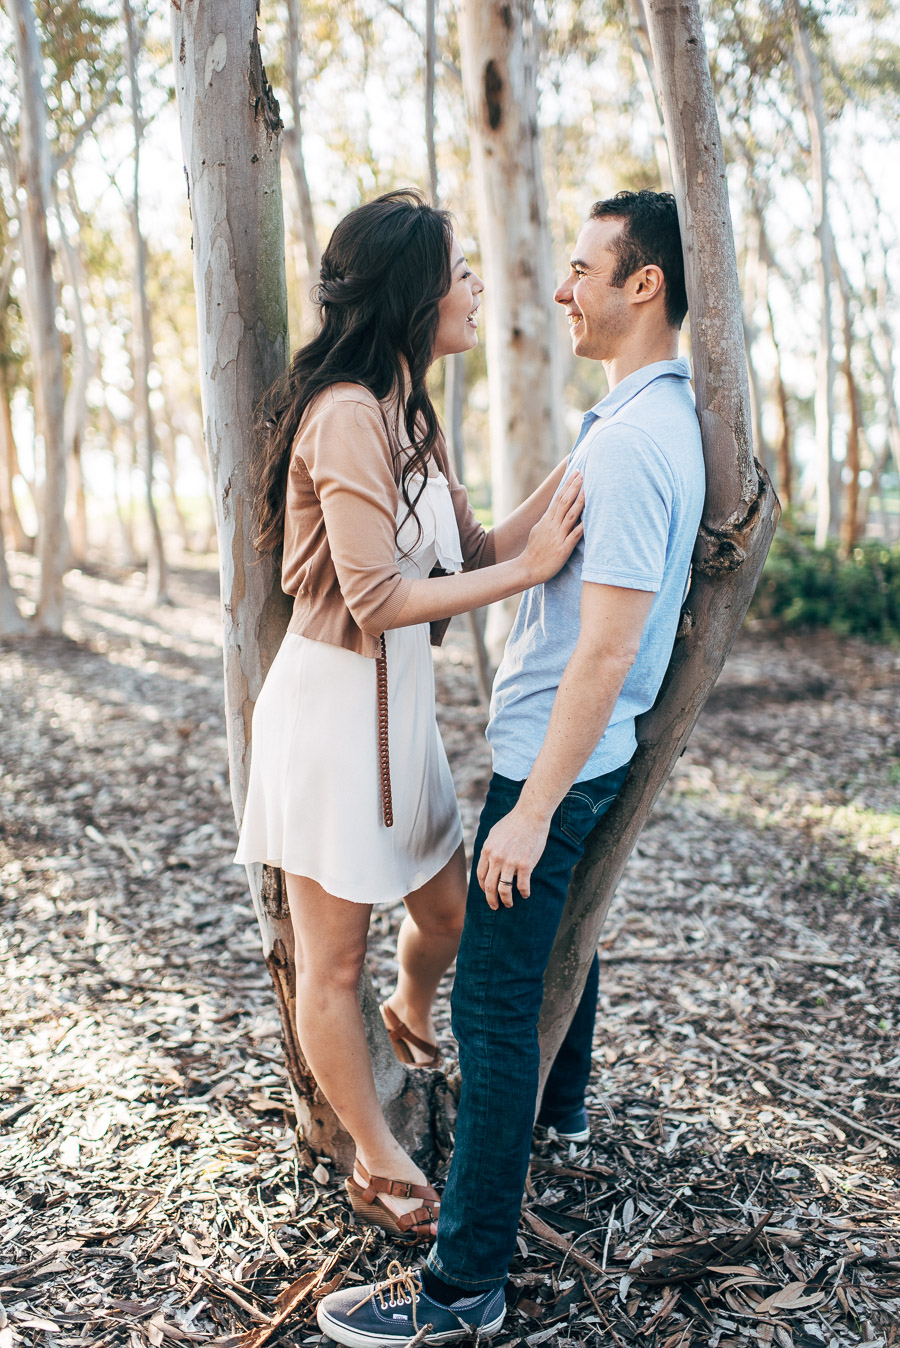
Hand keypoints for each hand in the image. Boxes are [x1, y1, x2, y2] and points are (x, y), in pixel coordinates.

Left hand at [476, 803, 550, 909]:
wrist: (530, 815)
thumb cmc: (513, 822)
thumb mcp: (494, 833)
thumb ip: (489, 847)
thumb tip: (487, 859)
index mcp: (487, 851)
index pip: (481, 875)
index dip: (483, 887)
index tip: (487, 892)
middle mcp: (496, 858)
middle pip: (489, 886)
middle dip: (491, 899)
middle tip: (494, 906)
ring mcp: (510, 863)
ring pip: (504, 890)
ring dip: (506, 900)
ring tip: (509, 904)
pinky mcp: (525, 865)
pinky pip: (522, 885)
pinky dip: (523, 893)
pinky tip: (525, 894)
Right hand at [520, 471, 583, 585]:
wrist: (527, 569)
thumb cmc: (534, 552)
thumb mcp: (538, 531)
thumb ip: (548, 520)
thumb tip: (554, 510)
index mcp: (546, 520)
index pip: (558, 498)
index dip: (567, 485)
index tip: (575, 473)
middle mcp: (552, 526)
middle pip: (564, 502)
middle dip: (574, 487)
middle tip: (582, 473)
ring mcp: (557, 537)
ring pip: (570, 515)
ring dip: (579, 501)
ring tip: (588, 489)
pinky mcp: (563, 549)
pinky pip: (574, 535)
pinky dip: (582, 526)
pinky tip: (590, 518)